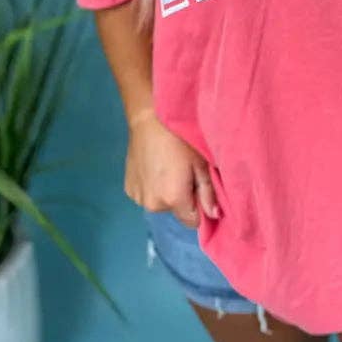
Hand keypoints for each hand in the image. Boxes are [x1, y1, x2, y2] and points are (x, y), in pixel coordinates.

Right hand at [124, 107, 219, 228]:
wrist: (150, 120)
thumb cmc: (181, 139)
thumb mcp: (200, 163)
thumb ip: (208, 192)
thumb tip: (213, 215)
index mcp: (173, 199)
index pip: (192, 221)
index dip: (199, 207)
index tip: (198, 188)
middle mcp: (153, 205)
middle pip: (175, 211)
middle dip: (182, 197)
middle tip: (182, 172)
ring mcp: (138, 198)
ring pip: (160, 203)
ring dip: (165, 192)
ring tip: (166, 168)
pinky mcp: (128, 189)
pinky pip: (147, 195)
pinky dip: (151, 187)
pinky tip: (153, 167)